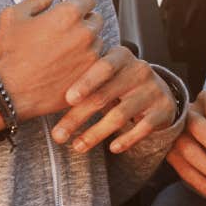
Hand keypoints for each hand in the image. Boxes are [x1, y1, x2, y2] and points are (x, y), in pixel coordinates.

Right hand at [0, 0, 103, 119]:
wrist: (8, 91)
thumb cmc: (9, 52)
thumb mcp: (15, 16)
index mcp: (68, 14)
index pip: (88, 0)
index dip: (78, 4)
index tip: (70, 12)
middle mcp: (85, 32)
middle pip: (96, 20)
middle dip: (84, 23)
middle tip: (66, 34)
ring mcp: (90, 56)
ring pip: (98, 43)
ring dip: (87, 44)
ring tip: (65, 53)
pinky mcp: (90, 77)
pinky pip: (97, 65)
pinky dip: (87, 64)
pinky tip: (69, 68)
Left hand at [50, 46, 177, 154]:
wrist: (158, 92)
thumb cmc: (119, 82)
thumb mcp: (105, 72)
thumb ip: (83, 76)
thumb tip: (42, 95)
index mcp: (121, 56)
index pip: (103, 67)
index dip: (86, 82)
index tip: (67, 99)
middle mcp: (139, 70)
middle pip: (105, 95)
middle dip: (78, 117)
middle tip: (58, 135)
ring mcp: (152, 90)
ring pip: (120, 114)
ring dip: (96, 133)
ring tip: (77, 146)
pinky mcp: (163, 110)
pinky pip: (143, 128)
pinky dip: (126, 140)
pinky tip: (112, 149)